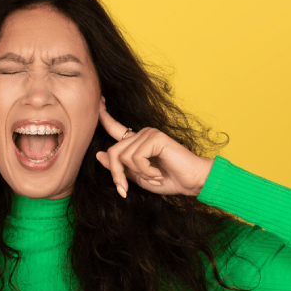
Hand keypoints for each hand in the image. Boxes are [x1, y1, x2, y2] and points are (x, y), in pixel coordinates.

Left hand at [94, 96, 212, 197]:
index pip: (115, 127)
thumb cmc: (168, 180)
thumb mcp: (137, 177)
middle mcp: (141, 134)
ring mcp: (149, 134)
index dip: (104, 115)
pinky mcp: (155, 138)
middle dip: (116, 174)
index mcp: (136, 142)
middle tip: (124, 190)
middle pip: (113, 151)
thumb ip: (119, 167)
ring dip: (138, 174)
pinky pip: (136, 158)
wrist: (192, 182)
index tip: (100, 100)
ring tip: (154, 177)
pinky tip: (158, 173)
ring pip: (123, 156)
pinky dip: (145, 171)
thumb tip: (98, 155)